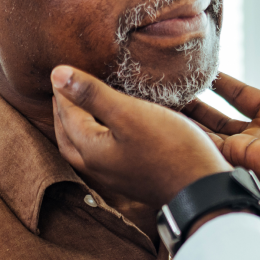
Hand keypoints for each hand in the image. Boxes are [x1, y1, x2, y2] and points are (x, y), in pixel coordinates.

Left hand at [51, 66, 229, 206]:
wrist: (203, 189)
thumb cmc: (170, 149)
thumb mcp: (130, 114)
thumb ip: (93, 94)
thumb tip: (56, 74)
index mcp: (91, 150)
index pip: (67, 114)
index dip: (64, 90)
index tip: (60, 70)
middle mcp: (98, 167)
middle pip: (68, 137)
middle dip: (63, 113)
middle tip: (64, 91)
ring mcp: (116, 177)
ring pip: (85, 149)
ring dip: (78, 128)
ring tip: (84, 108)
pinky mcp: (134, 179)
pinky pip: (104, 156)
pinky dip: (98, 138)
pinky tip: (114, 130)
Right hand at [184, 59, 259, 231]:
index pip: (243, 97)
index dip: (225, 85)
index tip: (205, 72)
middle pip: (221, 117)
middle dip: (197, 105)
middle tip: (172, 90)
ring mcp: (251, 148)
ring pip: (210, 132)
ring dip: (188, 119)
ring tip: (161, 102)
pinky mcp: (243, 159)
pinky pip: (211, 144)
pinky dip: (191, 134)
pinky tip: (170, 119)